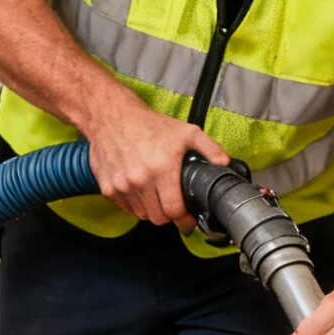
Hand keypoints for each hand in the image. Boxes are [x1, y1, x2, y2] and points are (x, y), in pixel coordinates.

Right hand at [85, 94, 225, 229]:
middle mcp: (140, 180)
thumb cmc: (148, 124)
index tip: (187, 217)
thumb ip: (210, 149)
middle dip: (168, 214)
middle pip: (158, 218)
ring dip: (151, 210)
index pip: (174, 212)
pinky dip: (134, 204)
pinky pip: (125, 208)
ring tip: (156, 195)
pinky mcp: (108, 187)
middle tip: (172, 204)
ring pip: (141, 215)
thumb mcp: (186, 132)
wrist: (112, 116)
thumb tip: (225, 164)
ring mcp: (122, 185)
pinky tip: (140, 191)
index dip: (183, 218)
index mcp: (161, 170)